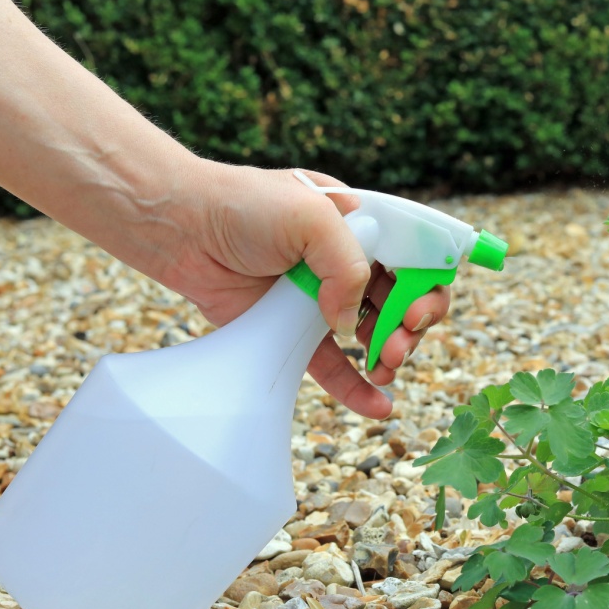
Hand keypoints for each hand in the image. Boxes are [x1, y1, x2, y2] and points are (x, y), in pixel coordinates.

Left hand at [154, 159, 449, 419]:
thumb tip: (348, 321)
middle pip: (402, 299)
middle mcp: (347, 261)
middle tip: (400, 342)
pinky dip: (357, 387)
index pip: (415, 257)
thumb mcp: (310, 216)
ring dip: (390, 354)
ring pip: (373, 334)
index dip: (427, 285)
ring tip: (386, 366)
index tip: (416, 309)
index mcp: (362, 224)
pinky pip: (332, 366)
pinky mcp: (292, 330)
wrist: (180, 227)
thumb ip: (347, 264)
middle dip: (412, 324)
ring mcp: (321, 297)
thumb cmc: (242, 204)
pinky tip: (379, 404)